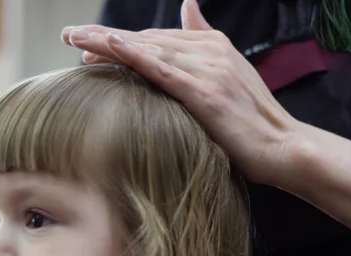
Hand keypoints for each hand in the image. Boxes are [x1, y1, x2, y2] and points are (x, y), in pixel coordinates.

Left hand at [61, 0, 297, 184]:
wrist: (282, 146)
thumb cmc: (250, 120)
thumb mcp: (228, 76)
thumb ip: (204, 45)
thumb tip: (188, 8)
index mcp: (211, 46)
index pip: (155, 38)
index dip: (119, 41)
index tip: (87, 44)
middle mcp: (207, 51)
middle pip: (146, 39)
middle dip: (103, 36)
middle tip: (68, 35)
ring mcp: (206, 69)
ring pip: (148, 49)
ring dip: (108, 42)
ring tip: (75, 39)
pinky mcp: (205, 91)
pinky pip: (163, 69)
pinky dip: (137, 56)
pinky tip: (112, 46)